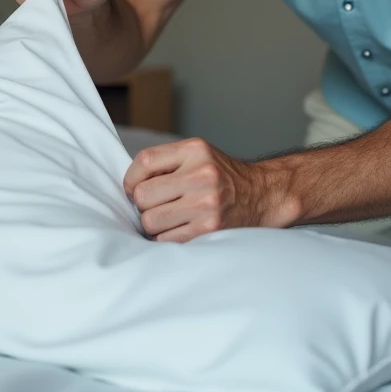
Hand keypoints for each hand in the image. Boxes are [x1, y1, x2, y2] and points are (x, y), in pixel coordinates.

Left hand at [123, 138, 297, 241]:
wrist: (263, 195)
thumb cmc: (222, 176)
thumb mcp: (198, 155)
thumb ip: (165, 163)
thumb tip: (127, 186)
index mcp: (195, 151)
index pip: (145, 161)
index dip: (131, 178)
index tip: (134, 188)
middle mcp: (202, 175)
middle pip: (142, 195)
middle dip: (143, 203)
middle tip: (158, 205)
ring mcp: (206, 204)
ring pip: (150, 221)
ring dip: (154, 223)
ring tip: (170, 218)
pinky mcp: (209, 230)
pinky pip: (166, 240)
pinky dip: (167, 238)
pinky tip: (180, 229)